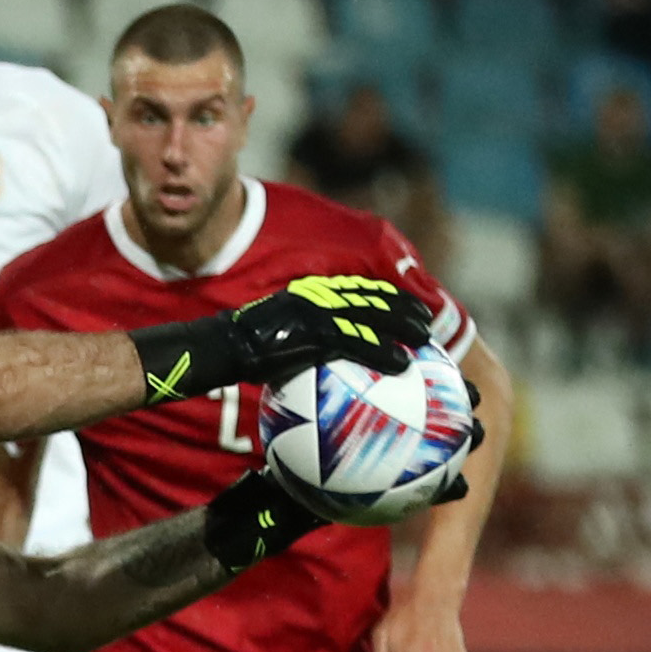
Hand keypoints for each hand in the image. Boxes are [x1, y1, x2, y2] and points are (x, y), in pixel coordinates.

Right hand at [227, 275, 434, 380]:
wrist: (224, 346)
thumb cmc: (245, 347)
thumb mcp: (279, 331)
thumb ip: (304, 334)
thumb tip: (322, 357)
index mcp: (311, 292)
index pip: (357, 288)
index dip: (386, 295)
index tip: (406, 304)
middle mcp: (319, 296)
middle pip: (371, 297)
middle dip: (402, 306)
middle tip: (425, 319)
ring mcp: (318, 313)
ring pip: (371, 315)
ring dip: (402, 325)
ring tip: (423, 338)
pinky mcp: (315, 333)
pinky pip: (358, 342)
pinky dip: (382, 351)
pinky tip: (400, 363)